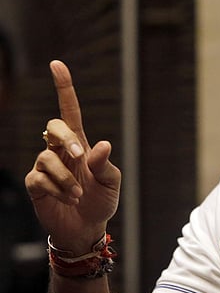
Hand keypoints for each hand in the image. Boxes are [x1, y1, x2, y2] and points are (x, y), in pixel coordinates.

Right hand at [24, 60, 120, 253]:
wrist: (87, 228)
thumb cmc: (102, 200)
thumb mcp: (111, 182)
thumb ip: (104, 164)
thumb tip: (102, 143)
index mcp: (80, 143)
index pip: (70, 111)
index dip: (64, 88)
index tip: (57, 65)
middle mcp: (61, 150)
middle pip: (52, 127)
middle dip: (66, 138)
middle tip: (81, 157)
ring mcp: (46, 167)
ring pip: (47, 158)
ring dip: (67, 178)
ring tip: (79, 194)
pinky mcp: (36, 184)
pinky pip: (40, 178)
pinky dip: (58, 190)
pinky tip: (69, 199)